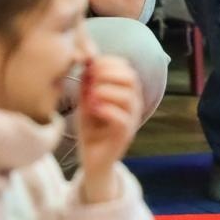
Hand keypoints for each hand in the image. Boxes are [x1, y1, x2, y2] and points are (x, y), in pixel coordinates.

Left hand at [78, 55, 142, 202]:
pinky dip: (105, 110)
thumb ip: (88, 83)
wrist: (92, 159)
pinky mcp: (124, 137)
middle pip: (131, 78)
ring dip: (105, 91)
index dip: (108, 62)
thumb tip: (86, 60)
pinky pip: (121, 119)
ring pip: (127, 96)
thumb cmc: (91, 128)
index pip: (126, 68)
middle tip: (89, 79)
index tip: (89, 66)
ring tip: (90, 96)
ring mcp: (131, 120)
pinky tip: (93, 109)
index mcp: (126, 92)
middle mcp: (133, 104)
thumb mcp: (86, 100)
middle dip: (107, 73)